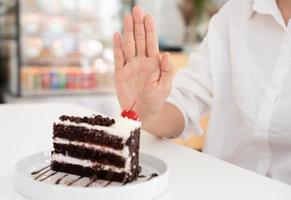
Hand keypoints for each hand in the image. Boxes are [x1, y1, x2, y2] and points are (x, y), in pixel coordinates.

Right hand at [113, 6, 173, 120]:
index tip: (148, 17)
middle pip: (139, 40)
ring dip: (128, 31)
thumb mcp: (166, 86)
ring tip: (127, 17)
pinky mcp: (120, 74)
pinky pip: (118, 58)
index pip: (151, 43)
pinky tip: (117, 35)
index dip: (150, 30)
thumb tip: (165, 53)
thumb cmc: (156, 100)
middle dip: (138, 25)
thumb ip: (166, 70)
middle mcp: (141, 62)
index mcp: (153, 63)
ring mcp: (130, 66)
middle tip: (136, 9)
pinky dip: (117, 47)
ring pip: (128, 45)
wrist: (143, 113)